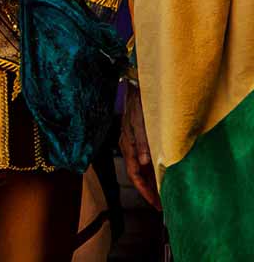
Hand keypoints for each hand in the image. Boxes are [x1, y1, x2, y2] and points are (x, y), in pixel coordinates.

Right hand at [120, 83, 160, 209]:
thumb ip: (142, 142)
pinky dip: (152, 170)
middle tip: (162, 205)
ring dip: (151, 181)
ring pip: (141, 168)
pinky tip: (161, 173)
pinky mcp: (138, 137)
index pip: (134, 174)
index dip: (145, 190)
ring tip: (164, 194)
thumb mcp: (141, 122)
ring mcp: (132, 142)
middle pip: (137, 174)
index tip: (156, 204)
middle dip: (149, 190)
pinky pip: (144, 159)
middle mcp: (128, 146)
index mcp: (128, 145)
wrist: (135, 86)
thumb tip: (143, 162)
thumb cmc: (139, 103)